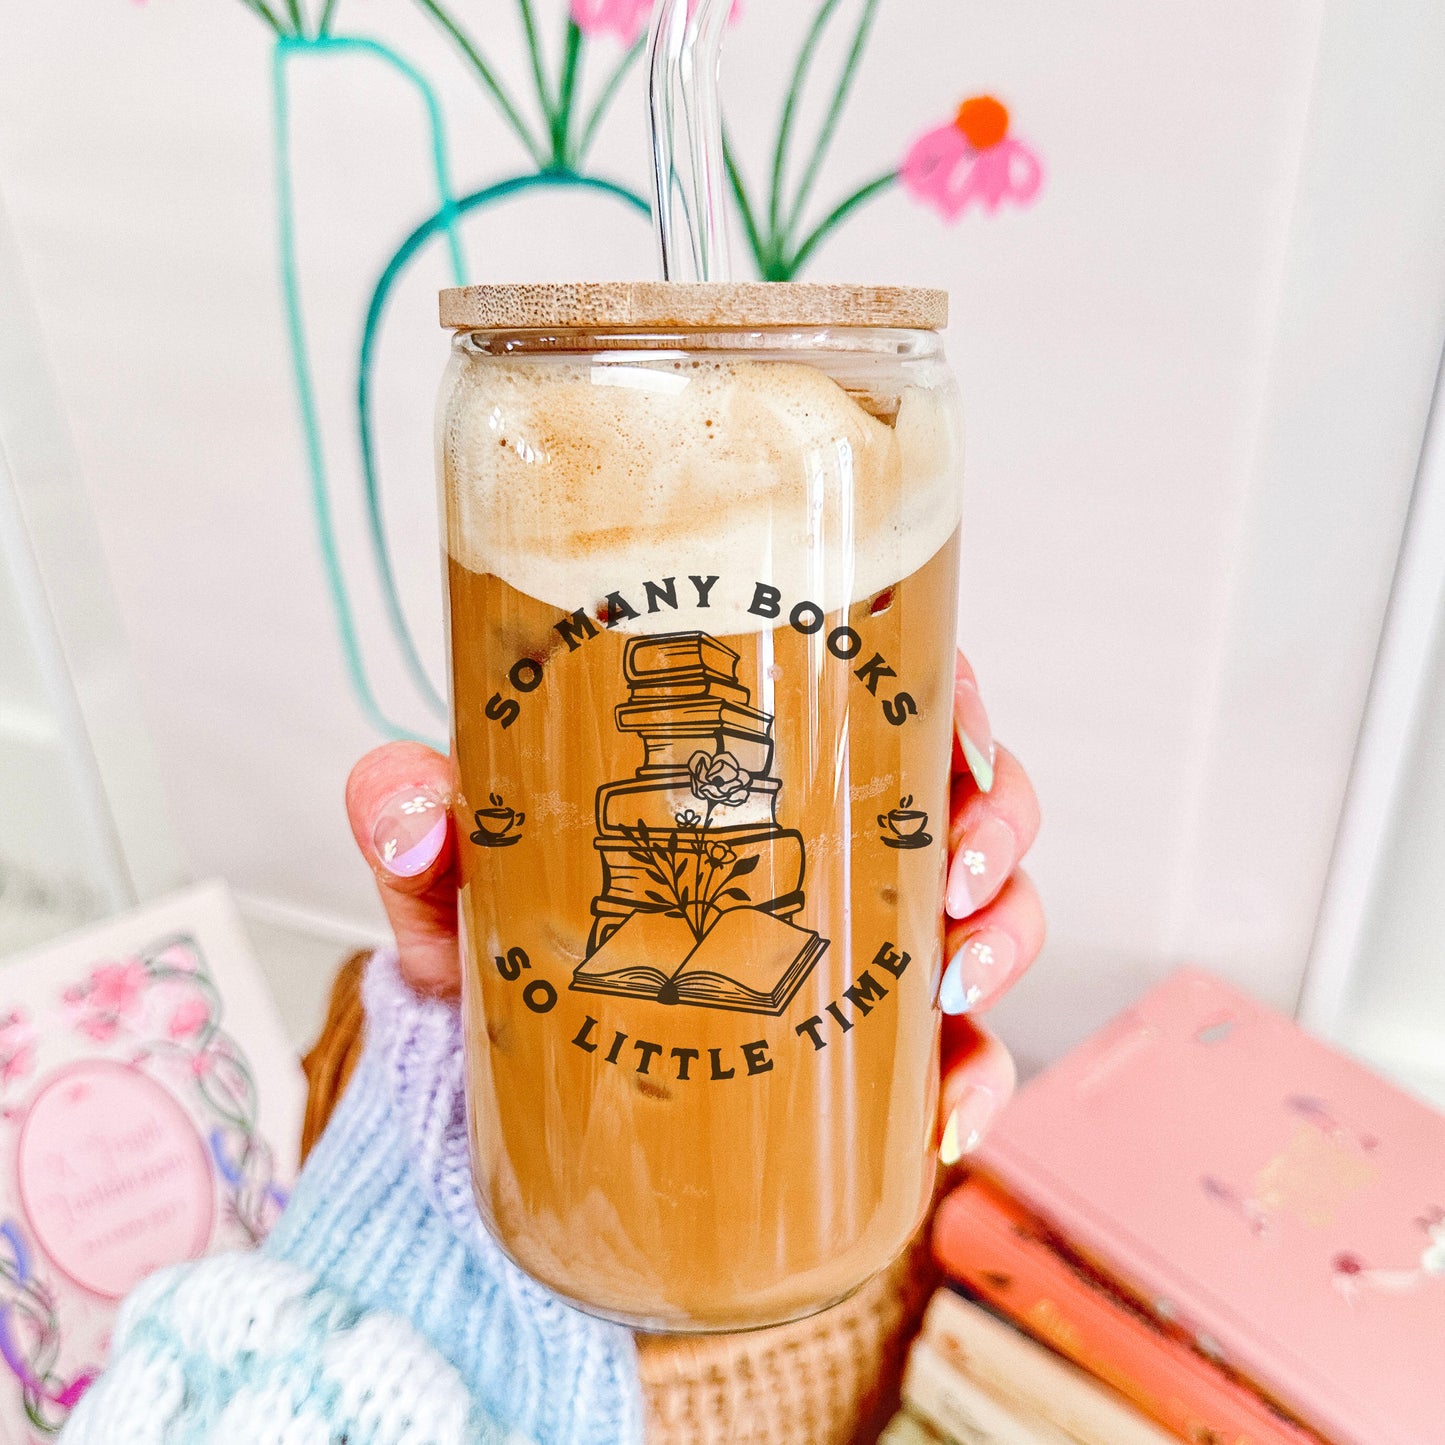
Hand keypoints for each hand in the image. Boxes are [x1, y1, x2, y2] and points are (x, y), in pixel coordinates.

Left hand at [344, 649, 1040, 1162]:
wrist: (501, 1100)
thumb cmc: (501, 952)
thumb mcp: (456, 881)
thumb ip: (418, 823)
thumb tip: (405, 811)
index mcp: (762, 773)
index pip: (886, 701)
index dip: (957, 700)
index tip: (958, 734)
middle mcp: (828, 849)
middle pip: (966, 801)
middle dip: (998, 826)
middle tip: (954, 868)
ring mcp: (855, 950)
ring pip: (986, 917)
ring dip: (1006, 936)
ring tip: (957, 974)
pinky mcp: (857, 1053)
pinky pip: (952, 1059)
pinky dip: (975, 1081)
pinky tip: (941, 1114)